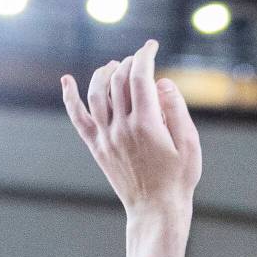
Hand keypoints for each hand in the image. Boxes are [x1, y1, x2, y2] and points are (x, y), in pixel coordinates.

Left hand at [61, 40, 201, 215]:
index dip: (145, 55)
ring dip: (105, 72)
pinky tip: (66, 80)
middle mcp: (122, 127)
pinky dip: (70, 97)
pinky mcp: (97, 148)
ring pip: (97, 92)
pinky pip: (78, 118)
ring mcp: (106, 137)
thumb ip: (177, 110)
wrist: (156, 211)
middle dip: (129, 62)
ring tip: (114, 65)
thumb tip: (162, 82)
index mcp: (147, 124)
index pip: (140, 76)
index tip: (151, 46)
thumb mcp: (189, 145)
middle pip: (119, 80)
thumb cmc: (178, 180)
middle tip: (140, 60)